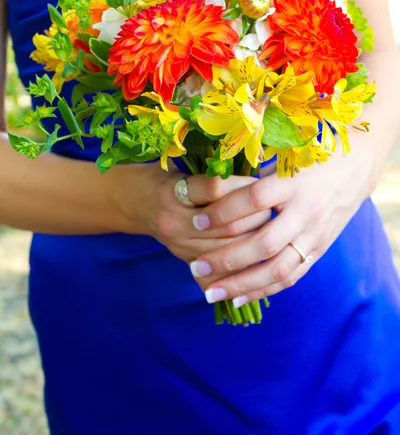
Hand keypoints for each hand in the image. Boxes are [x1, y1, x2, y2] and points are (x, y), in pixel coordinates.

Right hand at [112, 162, 271, 265]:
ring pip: (226, 249)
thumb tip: (257, 167)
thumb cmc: (162, 176)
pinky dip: (240, 264)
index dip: (244, 187)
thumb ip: (212, 171)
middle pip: (227, 225)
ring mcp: (178, 245)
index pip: (216, 190)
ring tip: (272, 230)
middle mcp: (173, 221)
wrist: (130, 202)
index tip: (264, 182)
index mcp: (172, 191)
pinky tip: (258, 257)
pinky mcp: (184, 259)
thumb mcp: (181, 166)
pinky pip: (218, 268)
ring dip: (253, 241)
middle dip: (257, 218)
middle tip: (276, 209)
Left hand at [187, 142, 374, 305]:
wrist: (353, 169)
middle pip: (264, 243)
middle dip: (227, 258)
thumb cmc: (308, 160)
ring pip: (278, 268)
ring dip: (242, 284)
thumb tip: (208, 191)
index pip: (254, 199)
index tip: (197, 221)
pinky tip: (238, 299)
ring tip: (211, 292)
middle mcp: (305, 211)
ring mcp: (314, 235)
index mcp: (292, 183)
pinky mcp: (319, 250)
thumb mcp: (282, 161)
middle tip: (196, 266)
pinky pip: (291, 276)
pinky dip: (263, 290)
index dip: (224, 211)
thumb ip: (252, 179)